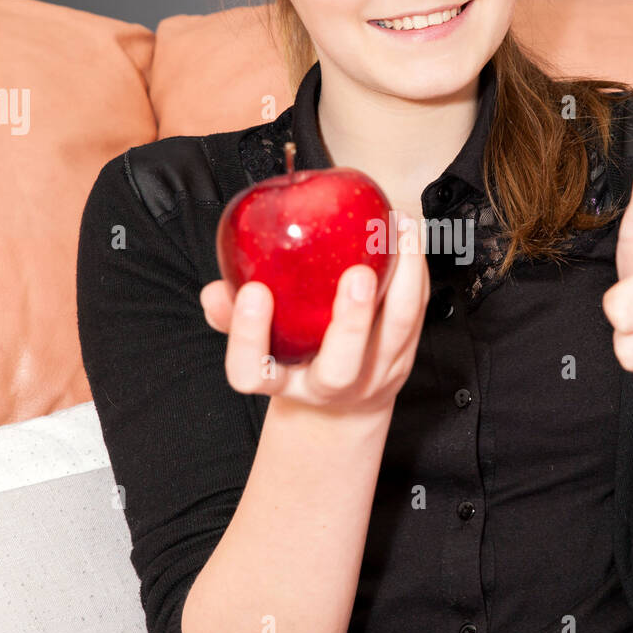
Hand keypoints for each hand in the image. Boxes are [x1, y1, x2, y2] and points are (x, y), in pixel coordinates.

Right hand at [200, 215, 429, 416]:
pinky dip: (415, 272)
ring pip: (396, 334)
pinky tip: (408, 235)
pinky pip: (416, 312)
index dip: (249, 336)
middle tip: (358, 273)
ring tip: (398, 231)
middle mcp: (329, 386)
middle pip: (340, 368)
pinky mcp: (404, 356)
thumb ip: (234, 317)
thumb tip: (217, 290)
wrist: (342, 402)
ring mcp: (372, 374)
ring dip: (404, 280)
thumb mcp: (258, 344)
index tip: (253, 292)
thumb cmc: (293, 357)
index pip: (253, 373)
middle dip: (351, 321)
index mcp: (282, 382)